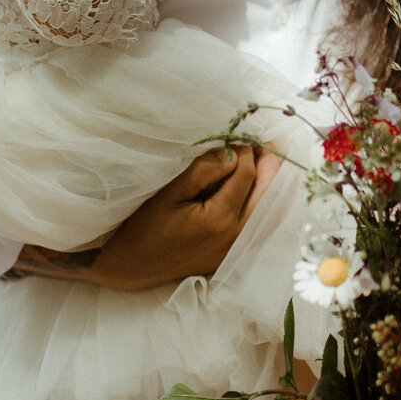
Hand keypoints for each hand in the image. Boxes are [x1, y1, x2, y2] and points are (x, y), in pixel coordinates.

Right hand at [17, 145, 280, 292]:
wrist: (129, 266)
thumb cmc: (141, 226)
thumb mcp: (168, 191)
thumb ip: (204, 170)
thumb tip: (234, 152)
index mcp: (220, 219)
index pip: (247, 174)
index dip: (246, 149)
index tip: (238, 133)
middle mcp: (236, 237)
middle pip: (270, 193)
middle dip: (270, 162)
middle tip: (263, 139)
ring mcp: (236, 250)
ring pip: (271, 210)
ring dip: (271, 182)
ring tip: (263, 157)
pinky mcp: (232, 254)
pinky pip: (261, 224)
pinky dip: (265, 202)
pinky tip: (258, 186)